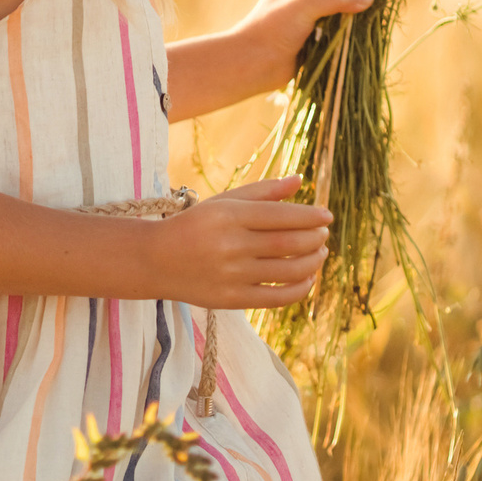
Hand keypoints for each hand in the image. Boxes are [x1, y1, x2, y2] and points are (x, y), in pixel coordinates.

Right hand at [151, 175, 332, 308]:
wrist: (154, 261)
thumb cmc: (194, 226)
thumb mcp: (223, 202)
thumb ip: (262, 191)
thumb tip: (300, 180)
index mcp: (229, 216)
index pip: (282, 216)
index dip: (310, 217)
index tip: (327, 216)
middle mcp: (230, 246)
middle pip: (289, 244)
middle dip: (315, 238)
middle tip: (324, 235)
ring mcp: (231, 275)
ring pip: (288, 271)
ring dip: (313, 262)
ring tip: (320, 254)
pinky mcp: (231, 300)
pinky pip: (277, 297)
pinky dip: (300, 289)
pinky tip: (307, 278)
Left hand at [227, 0, 374, 96]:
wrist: (254, 63)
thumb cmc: (274, 26)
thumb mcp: (307, 3)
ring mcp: (308, 18)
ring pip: (339, 13)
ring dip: (352, 16)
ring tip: (377, 12)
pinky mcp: (314, 39)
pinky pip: (337, 32)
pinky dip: (348, 33)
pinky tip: (366, 30)